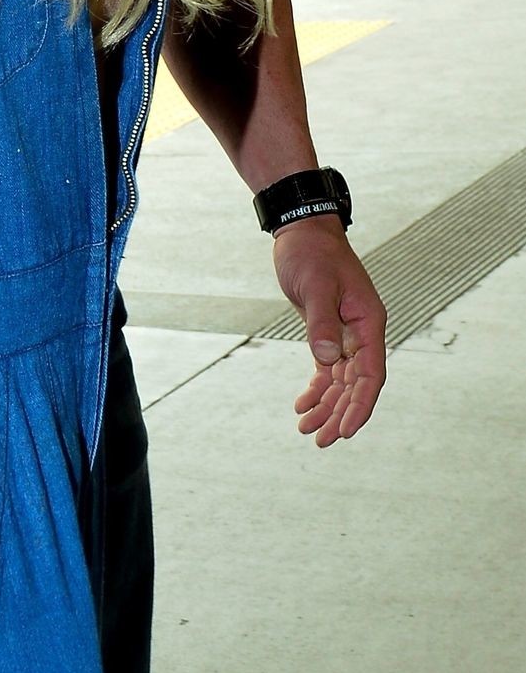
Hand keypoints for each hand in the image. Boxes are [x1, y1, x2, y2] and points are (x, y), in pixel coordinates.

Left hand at [271, 216, 386, 446]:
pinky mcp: (328, 332)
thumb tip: (327, 360)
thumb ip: (321, 322)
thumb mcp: (315, 285)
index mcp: (368, 321)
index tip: (345, 430)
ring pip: (340, 381)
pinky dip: (317, 388)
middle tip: (319, 440)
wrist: (302, 231)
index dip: (360, 404)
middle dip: (339, 414)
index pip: (371, 374)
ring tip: (306, 430)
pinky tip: (302, 405)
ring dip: (325, 406)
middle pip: (355, 384)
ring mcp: (346, 333)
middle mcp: (361, 331)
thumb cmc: (311, 253)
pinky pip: (327, 368)